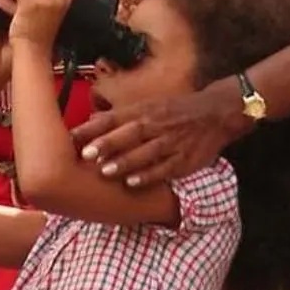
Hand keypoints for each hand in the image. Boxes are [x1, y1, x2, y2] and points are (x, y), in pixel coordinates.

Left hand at [73, 78, 248, 186]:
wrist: (216, 113)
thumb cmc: (174, 111)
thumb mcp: (148, 106)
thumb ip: (120, 118)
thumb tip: (89, 122)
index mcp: (145, 110)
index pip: (116, 118)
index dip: (94, 128)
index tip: (73, 138)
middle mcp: (157, 124)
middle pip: (130, 133)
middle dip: (108, 143)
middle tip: (85, 154)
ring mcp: (172, 142)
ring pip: (147, 151)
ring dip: (126, 161)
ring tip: (105, 171)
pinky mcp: (185, 159)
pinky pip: (166, 168)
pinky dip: (150, 175)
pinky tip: (133, 183)